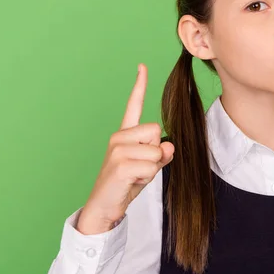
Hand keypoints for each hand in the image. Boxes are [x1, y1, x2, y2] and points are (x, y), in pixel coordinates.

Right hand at [76, 63, 174, 234]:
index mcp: (125, 134)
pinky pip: (151, 167)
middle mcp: (119, 137)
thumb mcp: (149, 167)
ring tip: (135, 177)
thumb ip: (162, 154)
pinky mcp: (119, 164)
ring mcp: (117, 150)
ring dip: (152, 169)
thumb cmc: (126, 184)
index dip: (139, 86)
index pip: (134, 106)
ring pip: (156, 151)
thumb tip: (169, 146)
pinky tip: (132, 182)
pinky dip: (147, 178)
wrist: (105, 206)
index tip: (142, 66)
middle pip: (156, 131)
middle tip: (140, 168)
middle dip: (156, 153)